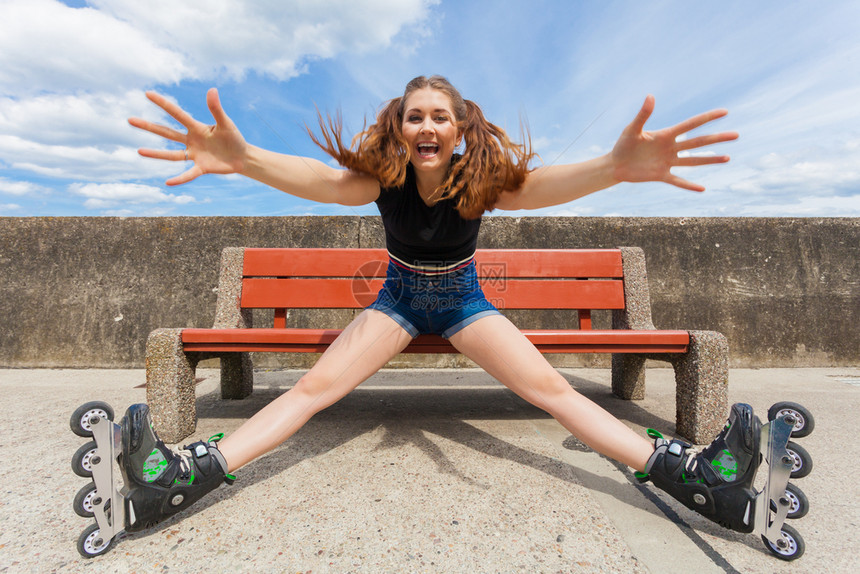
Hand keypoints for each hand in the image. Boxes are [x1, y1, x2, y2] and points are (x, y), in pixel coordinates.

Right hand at [128, 88, 246, 185]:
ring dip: (156, 153)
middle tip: (130, 120)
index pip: (177, 114)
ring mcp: (195, 155)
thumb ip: (216, 109)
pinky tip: (168, 182)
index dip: (163, 104)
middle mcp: (191, 140)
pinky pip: (188, 174)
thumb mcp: (226, 123)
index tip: (147, 94)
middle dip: (149, 126)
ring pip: (172, 155)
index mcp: (196, 127)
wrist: (242, 157)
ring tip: (139, 151)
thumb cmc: (234, 138)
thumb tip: (212, 90)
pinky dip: (180, 179)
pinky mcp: (202, 168)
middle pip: (167, 133)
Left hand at [610, 95, 738, 191]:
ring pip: (693, 161)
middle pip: (698, 142)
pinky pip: (678, 181)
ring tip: (728, 158)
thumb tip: (650, 96)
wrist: (615, 165)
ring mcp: (668, 162)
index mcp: (666, 134)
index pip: (690, 125)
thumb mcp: (632, 129)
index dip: (707, 118)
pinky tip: (703, 188)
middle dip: (717, 139)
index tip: (725, 112)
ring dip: (710, 160)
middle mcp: (671, 148)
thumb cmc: (623, 144)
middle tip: (736, 135)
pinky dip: (689, 185)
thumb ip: (643, 115)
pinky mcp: (661, 175)